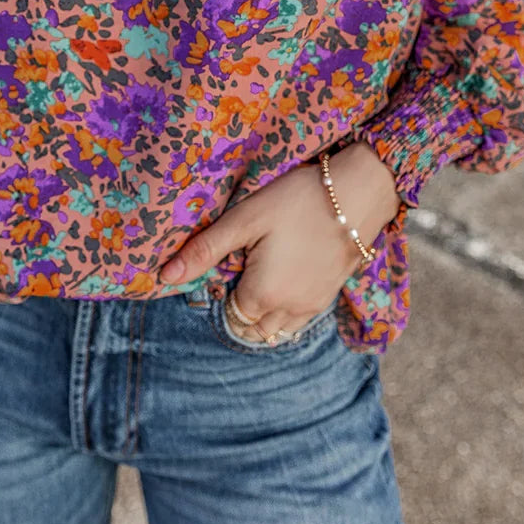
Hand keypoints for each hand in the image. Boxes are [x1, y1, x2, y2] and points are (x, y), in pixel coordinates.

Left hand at [157, 143, 400, 341]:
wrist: (359, 192)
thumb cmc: (297, 201)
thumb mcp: (244, 220)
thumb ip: (205, 251)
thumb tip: (165, 277)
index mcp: (262, 296)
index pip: (230, 316)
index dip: (222, 294)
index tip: (225, 267)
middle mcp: (288, 311)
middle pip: (252, 330)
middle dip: (240, 312)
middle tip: (239, 274)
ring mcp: (313, 307)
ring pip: (278, 331)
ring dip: (263, 316)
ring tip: (259, 279)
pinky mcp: (331, 296)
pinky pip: (300, 320)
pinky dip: (286, 311)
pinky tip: (284, 279)